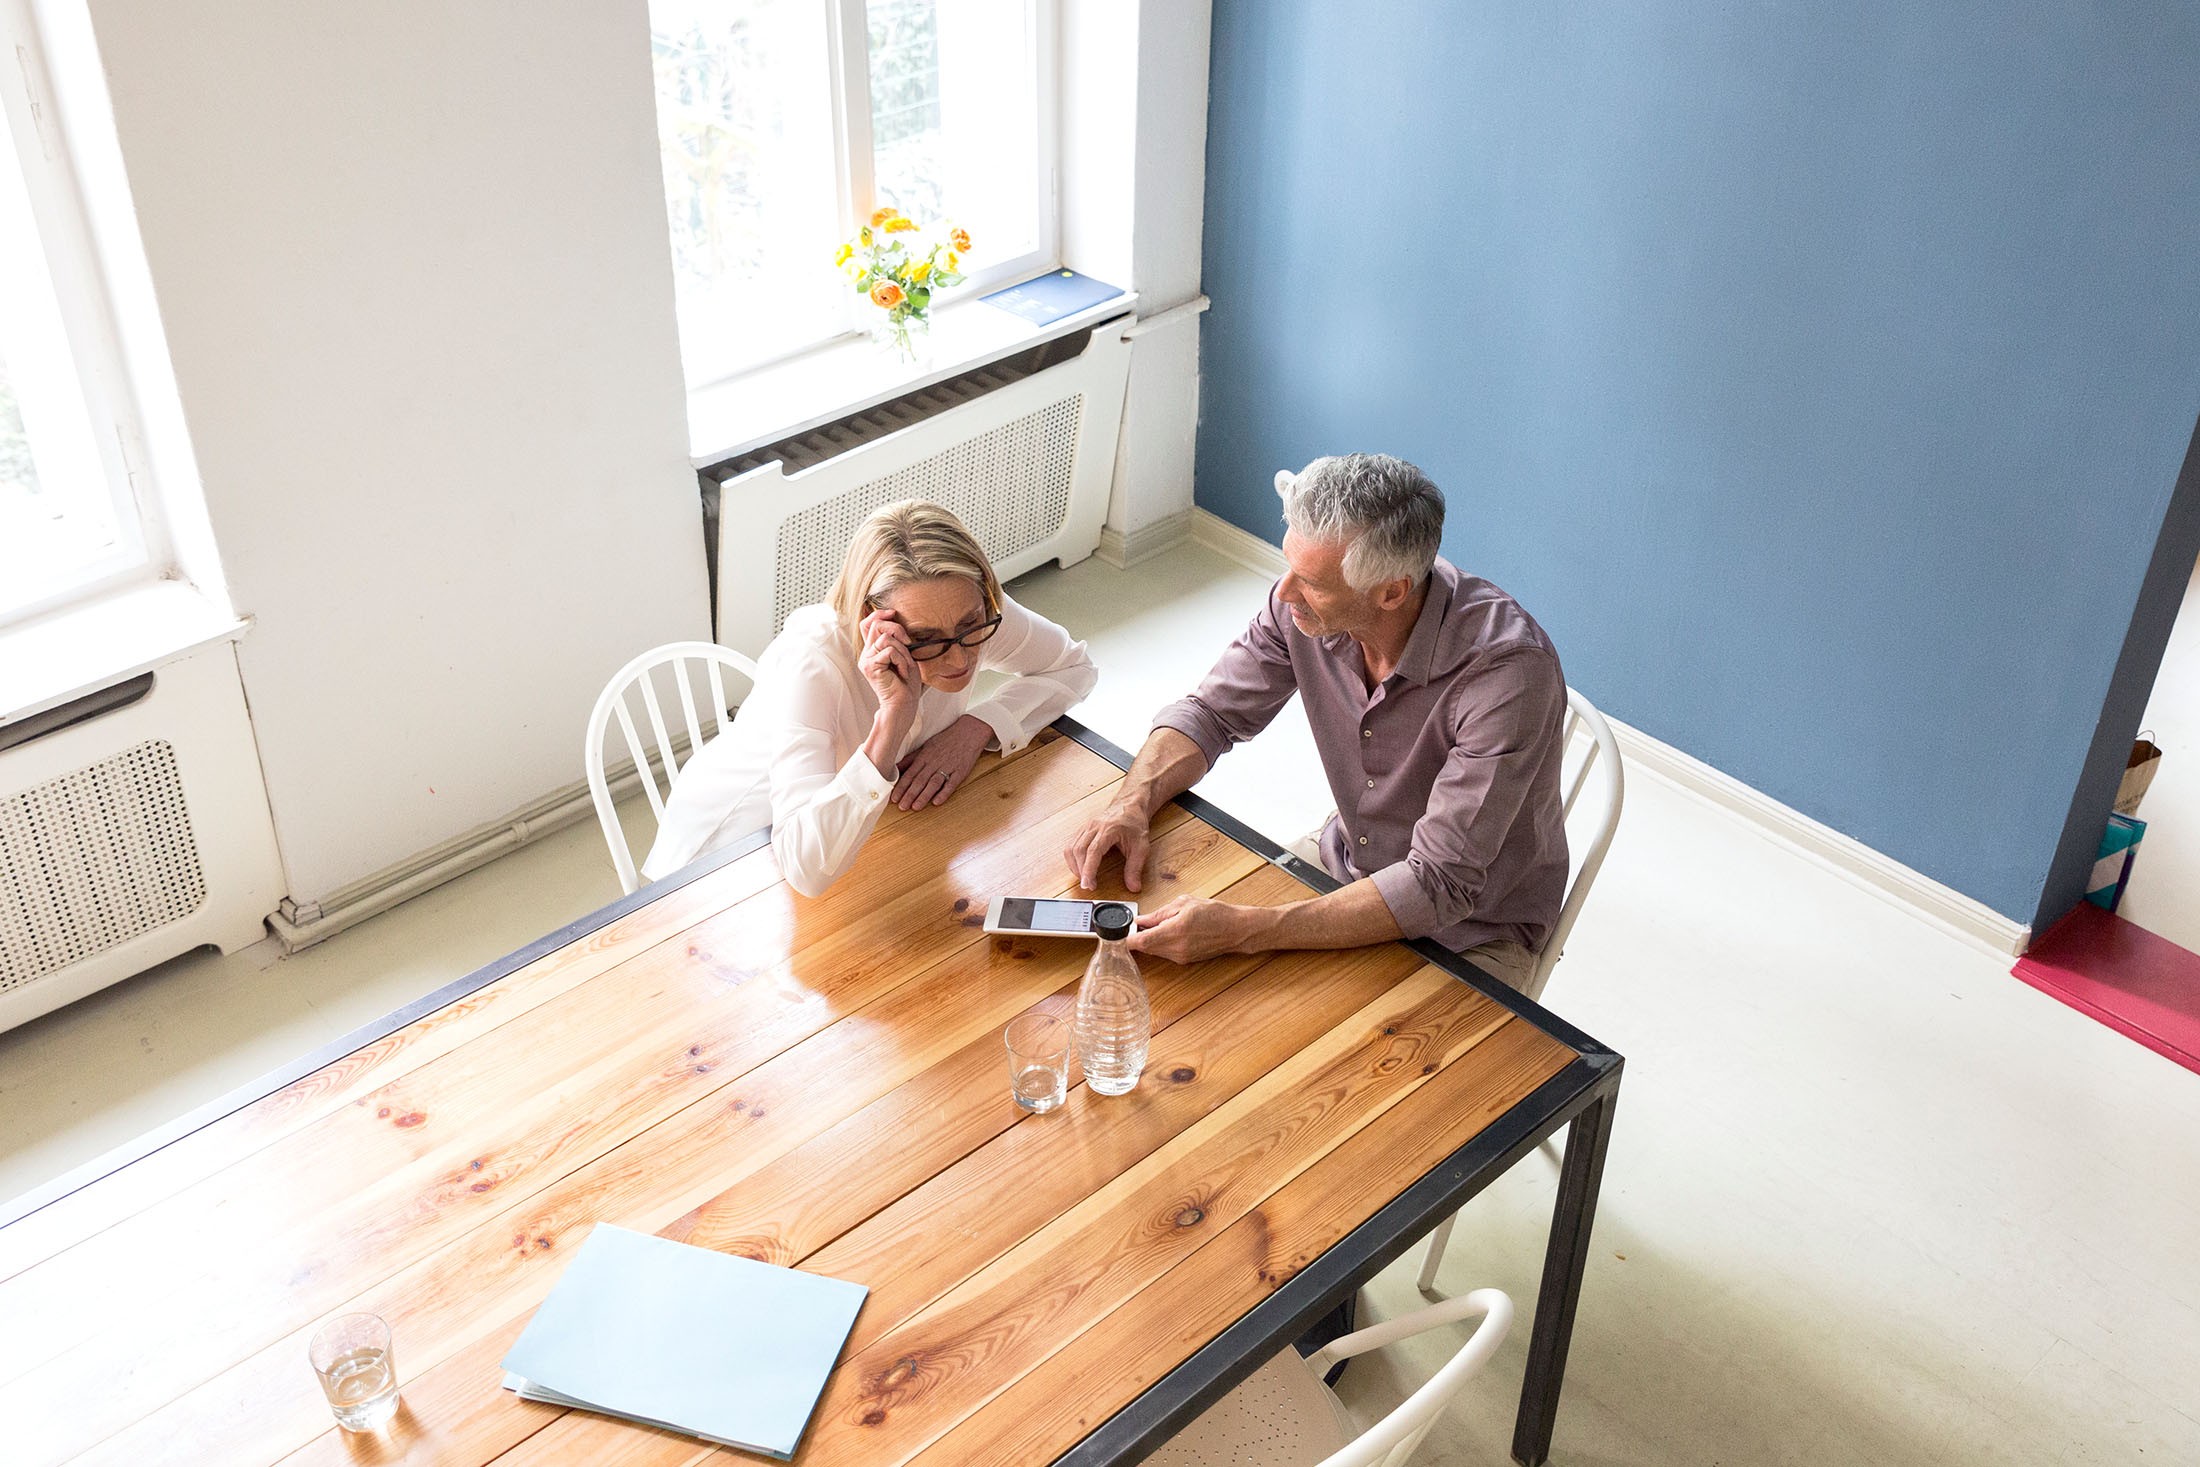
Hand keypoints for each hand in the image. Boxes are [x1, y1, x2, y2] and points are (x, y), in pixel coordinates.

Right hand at [858, 609, 919, 724]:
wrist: (903, 705)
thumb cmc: (906, 684)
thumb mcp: (904, 656)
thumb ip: (897, 641)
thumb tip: (897, 621)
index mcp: (872, 651)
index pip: (867, 624)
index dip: (879, 614)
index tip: (893, 613)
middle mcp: (866, 654)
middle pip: (876, 625)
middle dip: (897, 629)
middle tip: (908, 642)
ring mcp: (866, 660)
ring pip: (885, 638)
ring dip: (902, 651)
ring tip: (905, 665)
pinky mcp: (870, 666)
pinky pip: (890, 651)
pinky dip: (902, 660)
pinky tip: (902, 672)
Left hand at [893, 715, 990, 809]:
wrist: (969, 732)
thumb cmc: (946, 740)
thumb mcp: (926, 746)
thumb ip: (911, 759)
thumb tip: (895, 768)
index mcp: (925, 756)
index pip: (910, 773)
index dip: (901, 787)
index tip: (894, 798)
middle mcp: (935, 762)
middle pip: (920, 780)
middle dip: (910, 794)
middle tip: (902, 807)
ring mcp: (948, 767)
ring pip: (934, 783)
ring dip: (924, 796)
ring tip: (916, 807)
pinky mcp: (961, 771)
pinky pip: (952, 783)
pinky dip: (944, 793)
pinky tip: (937, 802)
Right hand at [1064, 802, 1153, 891]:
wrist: (1129, 804)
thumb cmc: (1134, 823)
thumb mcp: (1141, 846)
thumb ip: (1135, 867)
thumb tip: (1133, 887)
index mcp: (1108, 829)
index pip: (1093, 851)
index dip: (1088, 870)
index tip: (1088, 884)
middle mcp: (1093, 827)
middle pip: (1078, 850)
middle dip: (1080, 871)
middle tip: (1089, 885)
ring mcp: (1086, 827)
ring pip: (1071, 848)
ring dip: (1074, 865)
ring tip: (1084, 877)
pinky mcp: (1082, 829)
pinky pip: (1071, 844)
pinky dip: (1072, 858)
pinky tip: (1080, 866)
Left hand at [1126, 895, 1247, 964]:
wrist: (1236, 930)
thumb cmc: (1215, 913)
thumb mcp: (1184, 904)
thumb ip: (1159, 914)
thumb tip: (1140, 920)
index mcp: (1174, 931)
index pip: (1140, 941)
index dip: (1126, 938)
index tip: (1119, 931)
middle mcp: (1176, 948)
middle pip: (1144, 948)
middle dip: (1137, 936)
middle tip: (1138, 923)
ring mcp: (1180, 957)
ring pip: (1153, 951)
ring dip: (1149, 940)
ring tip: (1158, 924)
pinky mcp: (1184, 961)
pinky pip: (1163, 953)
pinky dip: (1160, 944)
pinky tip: (1168, 932)